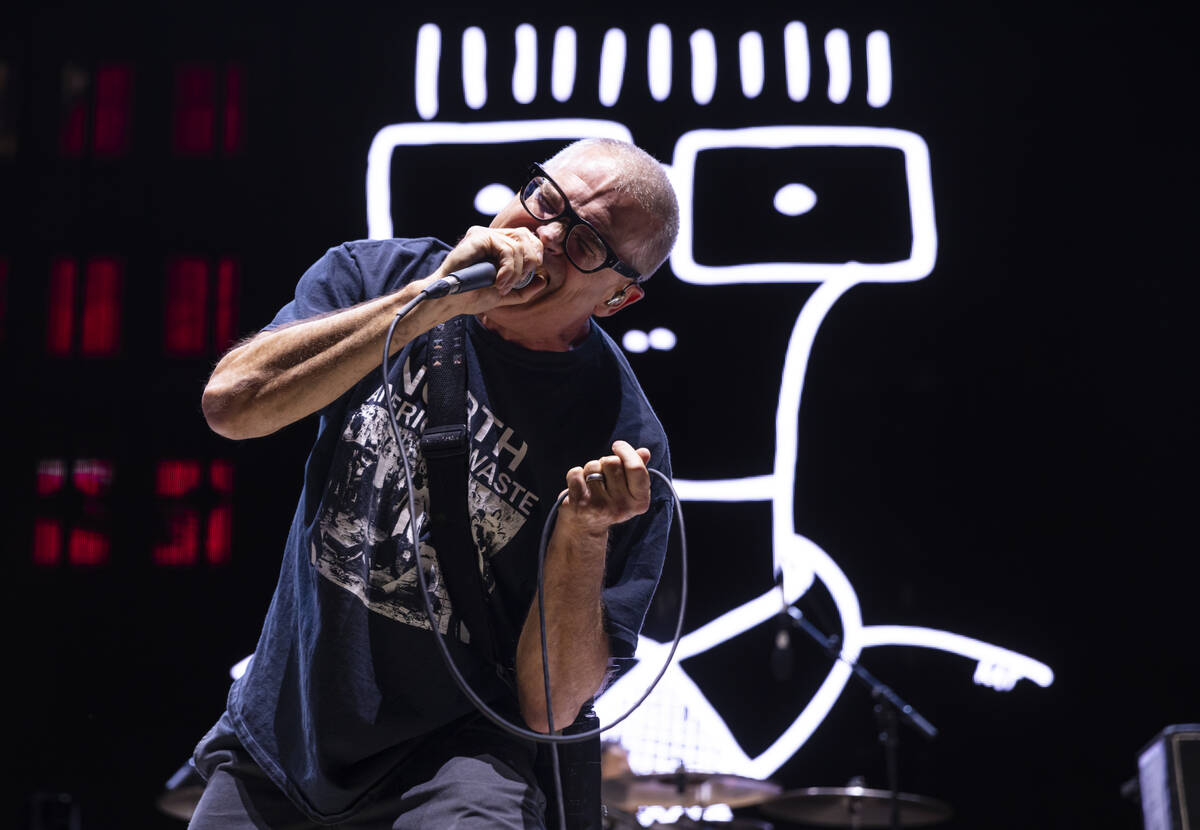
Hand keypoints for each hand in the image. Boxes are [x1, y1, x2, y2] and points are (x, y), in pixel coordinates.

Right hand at [427, 225, 546, 311]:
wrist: (451, 300)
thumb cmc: (472, 296)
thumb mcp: (505, 295)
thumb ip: (524, 289)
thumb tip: (543, 280)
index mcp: (499, 245)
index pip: (528, 239)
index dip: (535, 255)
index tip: (528, 277)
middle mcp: (492, 236)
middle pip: (526, 236)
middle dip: (530, 262)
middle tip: (518, 282)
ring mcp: (485, 235)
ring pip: (517, 244)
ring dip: (516, 271)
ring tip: (503, 286)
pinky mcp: (478, 236)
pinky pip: (505, 248)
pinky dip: (508, 268)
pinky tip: (499, 282)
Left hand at [559, 441, 652, 536]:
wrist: (584, 528)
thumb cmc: (608, 502)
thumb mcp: (627, 489)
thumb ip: (637, 470)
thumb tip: (644, 452)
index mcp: (639, 501)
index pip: (636, 468)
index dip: (626, 452)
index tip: (617, 446)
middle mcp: (621, 506)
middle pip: (612, 462)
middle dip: (605, 462)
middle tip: (602, 475)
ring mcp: (600, 506)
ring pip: (593, 466)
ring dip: (589, 469)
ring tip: (590, 484)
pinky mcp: (580, 504)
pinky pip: (576, 473)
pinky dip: (575, 475)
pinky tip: (578, 488)